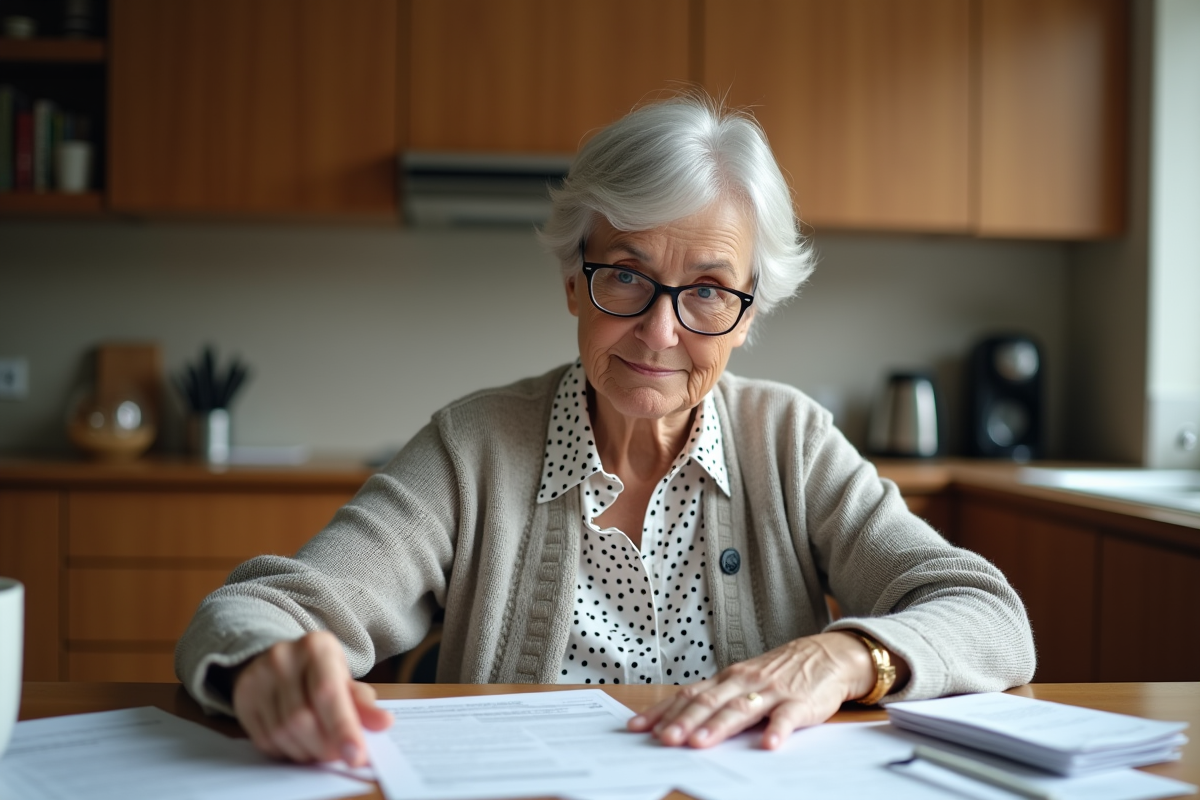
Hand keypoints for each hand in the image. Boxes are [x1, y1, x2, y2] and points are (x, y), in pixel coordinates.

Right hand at [232, 631, 392, 765]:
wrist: (279, 660)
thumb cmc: (320, 672)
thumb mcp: (345, 679)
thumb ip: (363, 704)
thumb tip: (384, 723)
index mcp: (316, 647)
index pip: (328, 693)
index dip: (344, 728)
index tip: (357, 756)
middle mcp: (283, 657)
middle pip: (303, 718)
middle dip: (326, 746)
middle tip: (340, 755)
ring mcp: (258, 677)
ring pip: (282, 733)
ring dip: (307, 752)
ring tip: (321, 748)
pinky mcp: (243, 698)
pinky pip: (265, 739)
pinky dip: (287, 751)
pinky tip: (299, 744)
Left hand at [627, 631, 888, 749]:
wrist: (827, 655)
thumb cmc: (779, 673)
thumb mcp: (743, 681)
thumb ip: (716, 699)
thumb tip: (677, 720)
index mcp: (727, 678)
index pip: (689, 694)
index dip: (663, 711)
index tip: (638, 727)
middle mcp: (744, 682)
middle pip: (709, 702)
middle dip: (685, 721)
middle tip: (664, 739)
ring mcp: (771, 691)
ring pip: (740, 709)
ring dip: (719, 726)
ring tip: (700, 743)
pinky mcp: (799, 703)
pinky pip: (787, 717)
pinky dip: (777, 730)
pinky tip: (768, 745)